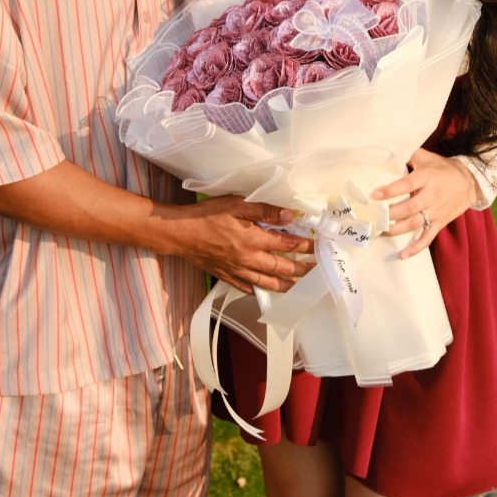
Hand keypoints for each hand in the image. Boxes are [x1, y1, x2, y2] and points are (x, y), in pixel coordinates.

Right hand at [176, 195, 312, 294]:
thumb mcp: (237, 204)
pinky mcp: (225, 275)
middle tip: (315, 271)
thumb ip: (265, 210)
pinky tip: (264, 291)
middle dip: (300, 269)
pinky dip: (258, 291)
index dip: (304, 246)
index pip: (286, 244)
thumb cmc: (206, 215)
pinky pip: (246, 287)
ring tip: (298, 287)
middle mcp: (248, 259)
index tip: (318, 247)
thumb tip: (291, 216)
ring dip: (285, 285)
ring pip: (266, 283)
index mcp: (253, 240)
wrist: (178, 233)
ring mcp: (236, 270)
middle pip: (281, 268)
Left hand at [372, 149, 480, 258]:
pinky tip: (402, 255)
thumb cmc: (442, 168)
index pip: (406, 185)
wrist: (470, 181)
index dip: (390, 190)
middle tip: (374, 217)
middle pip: (409, 208)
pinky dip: (416, 248)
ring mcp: (436, 212)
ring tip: (380, 231)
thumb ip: (407, 155)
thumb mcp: (426, 157)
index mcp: (426, 178)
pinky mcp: (440, 223)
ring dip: (397, 230)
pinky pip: (428, 238)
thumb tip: (384, 153)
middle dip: (391, 214)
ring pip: (415, 224)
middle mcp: (431, 196)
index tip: (375, 195)